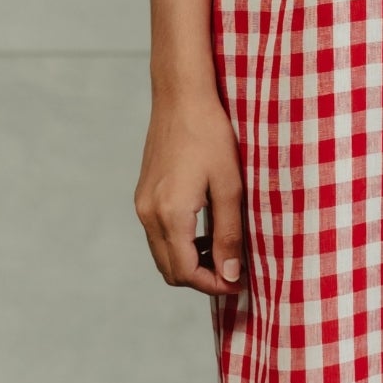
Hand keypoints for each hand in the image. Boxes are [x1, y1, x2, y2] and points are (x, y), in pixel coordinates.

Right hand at [136, 90, 246, 295]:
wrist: (181, 97)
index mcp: (170, 214)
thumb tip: (230, 274)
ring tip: (223, 250)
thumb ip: (229, 234)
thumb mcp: (230, 186)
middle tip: (234, 271)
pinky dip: (180, 245)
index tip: (240, 282)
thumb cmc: (211, 135)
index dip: (214, 285)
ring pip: (163, 255)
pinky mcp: (144, 196)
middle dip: (202, 279)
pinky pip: (158, 236)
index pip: (186, 272)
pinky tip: (205, 230)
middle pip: (170, 271)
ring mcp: (142, 205)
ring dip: (191, 262)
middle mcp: (149, 214)